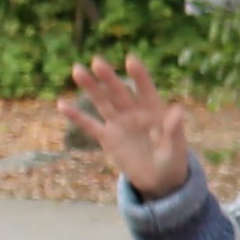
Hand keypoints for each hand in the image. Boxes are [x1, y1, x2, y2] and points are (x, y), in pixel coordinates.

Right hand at [61, 56, 195, 198]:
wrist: (159, 180)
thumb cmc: (172, 161)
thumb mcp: (176, 148)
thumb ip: (174, 130)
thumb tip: (177, 110)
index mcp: (155, 112)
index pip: (146, 90)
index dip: (140, 76)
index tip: (131, 59)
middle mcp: (134, 113)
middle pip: (120, 92)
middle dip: (109, 78)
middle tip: (97, 61)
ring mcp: (119, 124)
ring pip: (103, 102)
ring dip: (91, 88)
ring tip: (78, 70)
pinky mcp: (107, 138)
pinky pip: (90, 125)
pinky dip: (76, 117)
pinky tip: (62, 105)